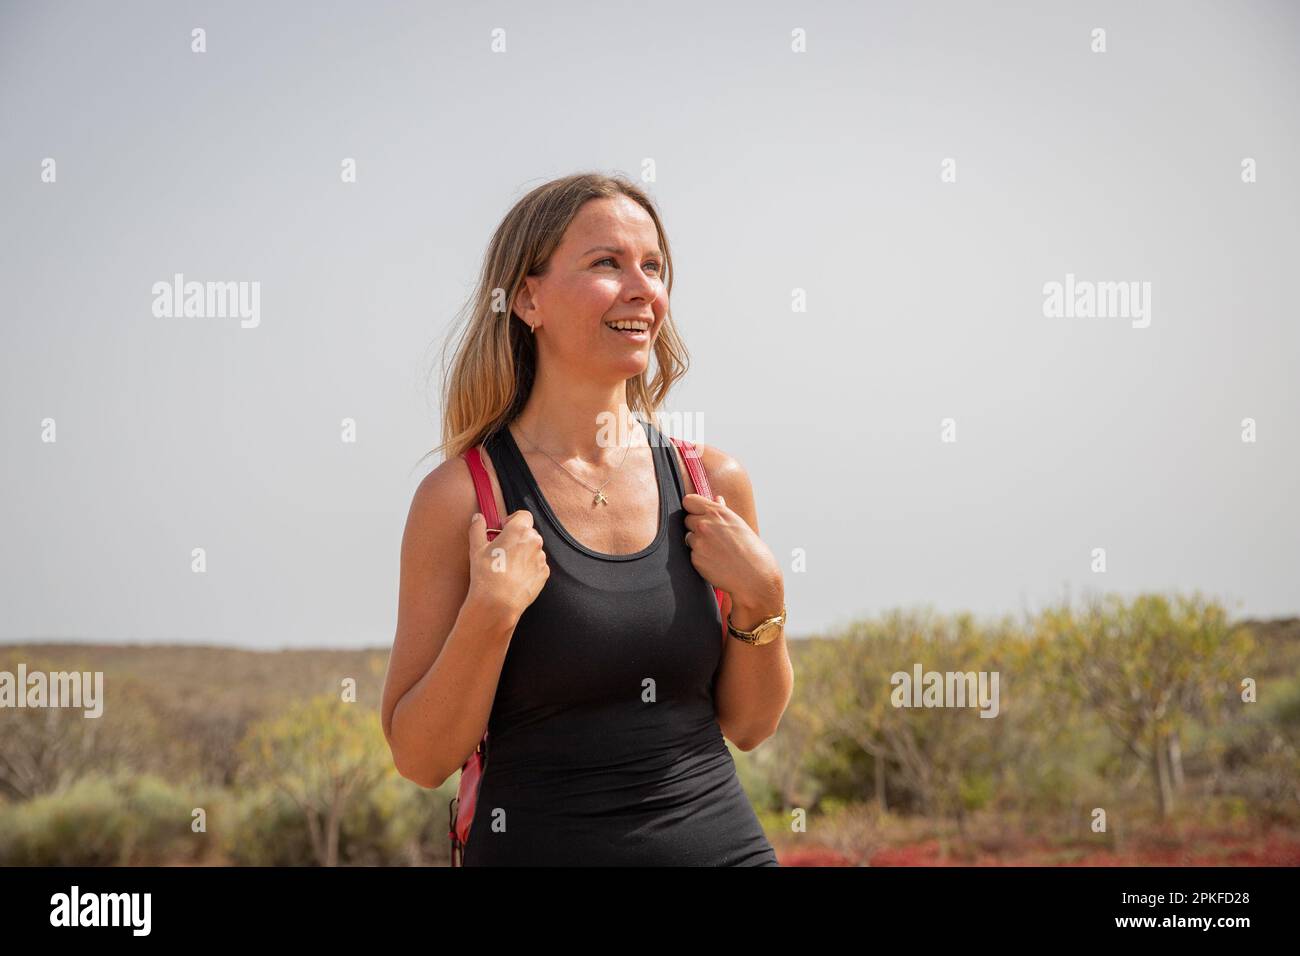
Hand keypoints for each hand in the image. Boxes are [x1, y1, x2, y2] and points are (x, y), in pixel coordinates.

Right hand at [466, 509, 549, 626]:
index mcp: (519, 530)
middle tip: (502, 550)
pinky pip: (537, 565)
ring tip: (507, 566)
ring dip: (523, 553)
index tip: (504, 529)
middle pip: (528, 532)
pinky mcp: (544, 573)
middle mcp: (534, 541)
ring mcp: (541, 558)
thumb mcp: (476, 548)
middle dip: (517, 538)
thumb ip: (478, 528)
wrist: (498, 601)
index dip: (513, 520)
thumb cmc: (487, 573)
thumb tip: (478, 518)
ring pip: (533, 549)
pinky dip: (528, 568)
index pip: (523, 515)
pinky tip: (515, 577)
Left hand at [681, 493, 780, 610]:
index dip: (693, 508)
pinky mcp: (695, 558)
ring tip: (717, 550)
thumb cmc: (752, 551)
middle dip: (695, 526)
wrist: (755, 576)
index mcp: (717, 512)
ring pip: (688, 537)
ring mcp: (698, 542)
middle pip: (687, 519)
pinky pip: (692, 554)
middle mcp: (705, 524)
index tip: (698, 514)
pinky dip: (700, 557)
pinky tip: (716, 561)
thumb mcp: (739, 525)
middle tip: (713, 537)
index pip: (689, 501)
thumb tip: (716, 499)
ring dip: (698, 542)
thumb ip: (723, 511)